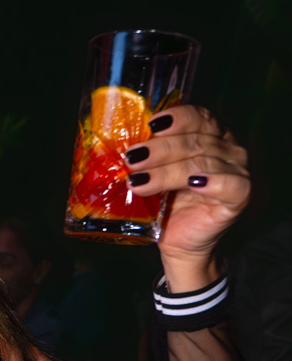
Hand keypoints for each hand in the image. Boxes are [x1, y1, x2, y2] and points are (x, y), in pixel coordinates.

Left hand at [125, 106, 250, 285]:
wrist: (178, 242)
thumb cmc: (166, 204)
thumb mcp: (154, 174)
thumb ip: (147, 156)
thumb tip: (120, 147)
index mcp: (210, 135)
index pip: (198, 118)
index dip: (177, 118)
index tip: (152, 124)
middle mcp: (228, 148)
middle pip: (196, 141)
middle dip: (161, 149)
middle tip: (133, 158)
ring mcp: (237, 171)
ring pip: (204, 162)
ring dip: (168, 171)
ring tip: (139, 180)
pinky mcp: (239, 197)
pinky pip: (231, 185)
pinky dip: (212, 182)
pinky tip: (193, 184)